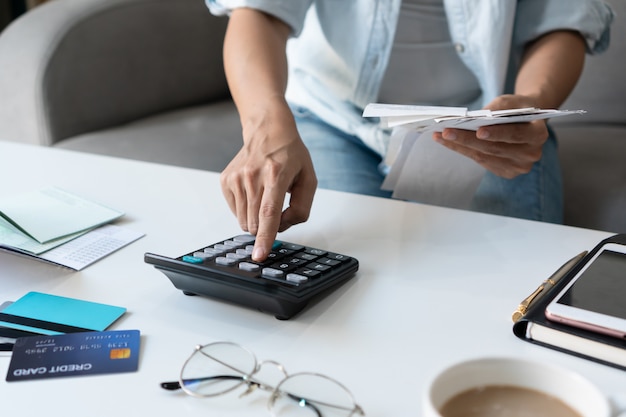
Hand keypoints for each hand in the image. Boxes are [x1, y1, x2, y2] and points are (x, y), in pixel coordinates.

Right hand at [219, 106, 316, 261]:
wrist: (267, 131)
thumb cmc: (291, 155)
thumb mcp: (309, 178)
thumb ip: (302, 207)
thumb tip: (283, 226)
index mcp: (276, 174)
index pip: (269, 212)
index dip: (265, 236)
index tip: (259, 254)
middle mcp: (253, 176)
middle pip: (255, 221)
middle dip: (267, 227)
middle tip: (278, 208)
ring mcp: (236, 178)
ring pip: (244, 220)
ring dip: (256, 219)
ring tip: (266, 196)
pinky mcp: (226, 181)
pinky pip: (236, 211)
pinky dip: (247, 210)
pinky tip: (254, 192)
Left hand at [433, 94, 548, 178]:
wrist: (526, 121)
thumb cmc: (517, 108)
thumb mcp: (511, 101)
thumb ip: (497, 108)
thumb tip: (475, 118)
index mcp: (538, 134)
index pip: (516, 134)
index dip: (498, 133)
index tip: (478, 130)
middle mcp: (531, 154)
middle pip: (495, 148)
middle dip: (468, 139)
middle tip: (446, 131)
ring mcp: (518, 166)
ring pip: (484, 157)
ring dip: (460, 146)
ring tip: (441, 136)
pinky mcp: (506, 172)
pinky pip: (481, 162)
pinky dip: (464, 151)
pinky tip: (449, 143)